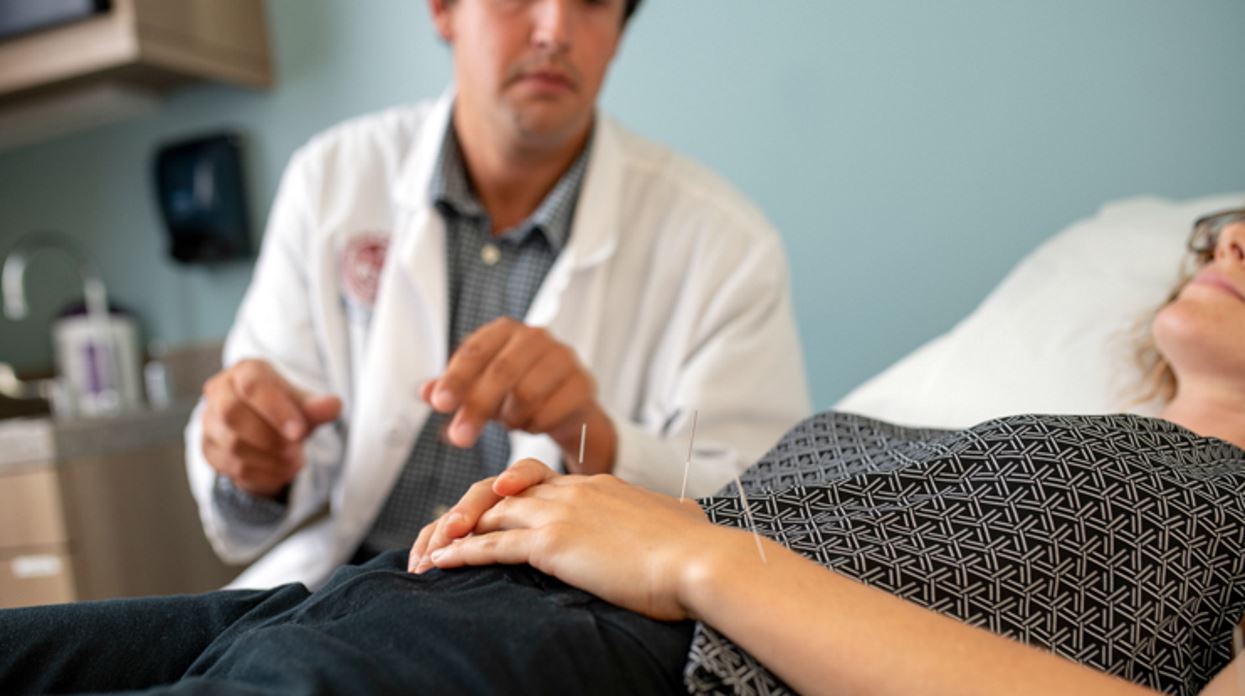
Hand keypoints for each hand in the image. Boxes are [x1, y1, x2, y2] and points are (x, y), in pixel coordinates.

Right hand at [201, 359, 341, 497]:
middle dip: (269, 437)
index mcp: (245, 371)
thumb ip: (318, 406)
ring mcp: (210, 422)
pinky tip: (283, 471)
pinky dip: (263, 474)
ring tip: (296, 460)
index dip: (276, 410)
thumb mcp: (306, 404)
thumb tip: (332, 406)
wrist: (270, 429)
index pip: (252, 385)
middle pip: (232, 414)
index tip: (299, 432)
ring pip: (231, 444)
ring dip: (269, 458)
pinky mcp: (209, 450)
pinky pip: (232, 468)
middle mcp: (219, 392)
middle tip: (297, 449)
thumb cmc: (287, 409)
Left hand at [420, 472, 713, 621]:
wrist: (699, 558)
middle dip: (465, 510)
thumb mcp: (679, 520)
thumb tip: (687, 518)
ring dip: (451, 531)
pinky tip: (440, 563)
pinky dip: (460, 552)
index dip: (504, 498)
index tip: (487, 516)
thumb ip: (670, 516)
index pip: (535, 484)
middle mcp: (571, 491)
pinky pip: (492, 544)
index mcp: (596, 486)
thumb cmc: (696, 547)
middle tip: (442, 532)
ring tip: (426, 551)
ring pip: (487, 512)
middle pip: (500, 490)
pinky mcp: (552, 543)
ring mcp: (559, 514)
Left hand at [422, 317, 616, 472]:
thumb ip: (451, 389)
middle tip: (459, 438)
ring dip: (510, 418)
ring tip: (509, 423)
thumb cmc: (515, 390)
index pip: (476, 350)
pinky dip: (533, 425)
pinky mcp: (582, 383)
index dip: (456, 377)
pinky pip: (550, 412)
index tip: (440, 404)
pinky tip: (532, 424)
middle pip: (501, 372)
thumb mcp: (478, 388)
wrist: (566, 405)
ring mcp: (563, 358)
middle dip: (477, 407)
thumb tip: (424, 392)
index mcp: (505, 330)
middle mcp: (536, 337)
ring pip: (526, 394)